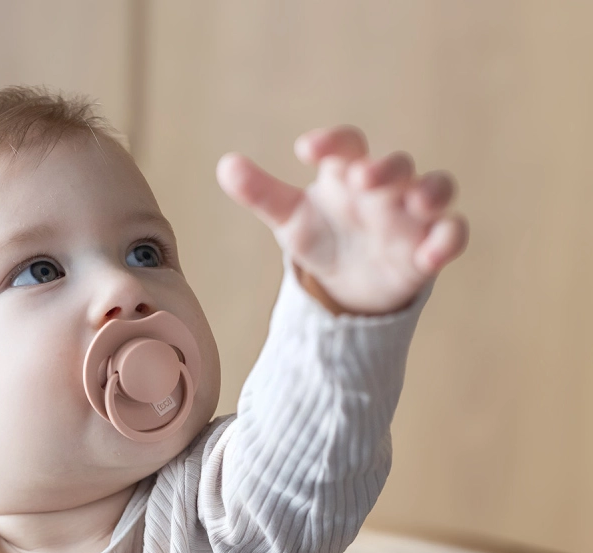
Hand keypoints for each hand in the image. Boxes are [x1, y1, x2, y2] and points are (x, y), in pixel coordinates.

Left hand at [216, 126, 468, 314]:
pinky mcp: (428, 249)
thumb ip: (261, 193)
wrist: (347, 286)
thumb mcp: (288, 219)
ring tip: (414, 202)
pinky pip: (452, 235)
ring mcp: (412, 216)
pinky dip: (447, 240)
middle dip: (385, 168)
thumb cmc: (322, 237)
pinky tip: (431, 253)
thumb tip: (224, 165)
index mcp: (348, 173)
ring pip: (437, 188)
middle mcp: (385, 188)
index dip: (332, 142)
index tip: (306, 150)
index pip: (346, 145)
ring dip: (431, 191)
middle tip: (362, 179)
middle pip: (396, 164)